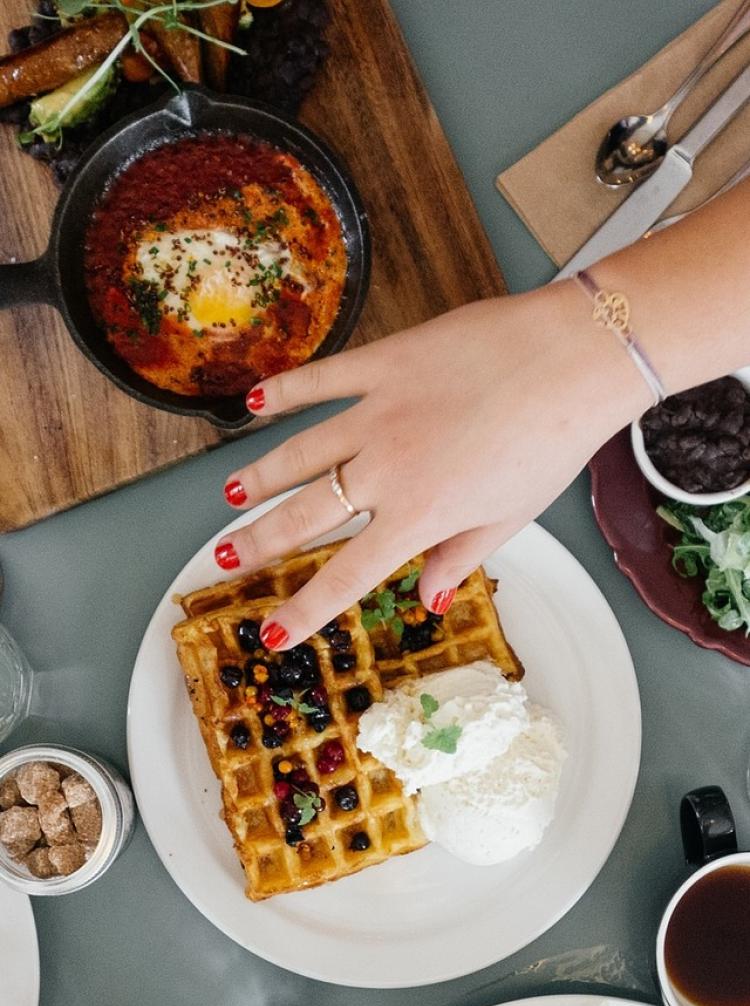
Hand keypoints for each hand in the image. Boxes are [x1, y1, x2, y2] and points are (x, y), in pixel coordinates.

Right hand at [219, 284, 643, 647]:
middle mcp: (384, 471)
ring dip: (259, 476)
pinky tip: (255, 403)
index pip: (346, 575)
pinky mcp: (385, 363)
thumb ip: (461, 557)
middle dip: (260, 542)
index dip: (305, 610)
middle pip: (304, 515)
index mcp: (418, 517)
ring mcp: (377, 413)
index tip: (273, 634)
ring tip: (229, 495)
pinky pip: (322, 381)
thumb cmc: (552, 442)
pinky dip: (285, 391)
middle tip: (226, 558)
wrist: (571, 359)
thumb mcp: (511, 518)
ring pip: (299, 451)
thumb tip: (430, 600)